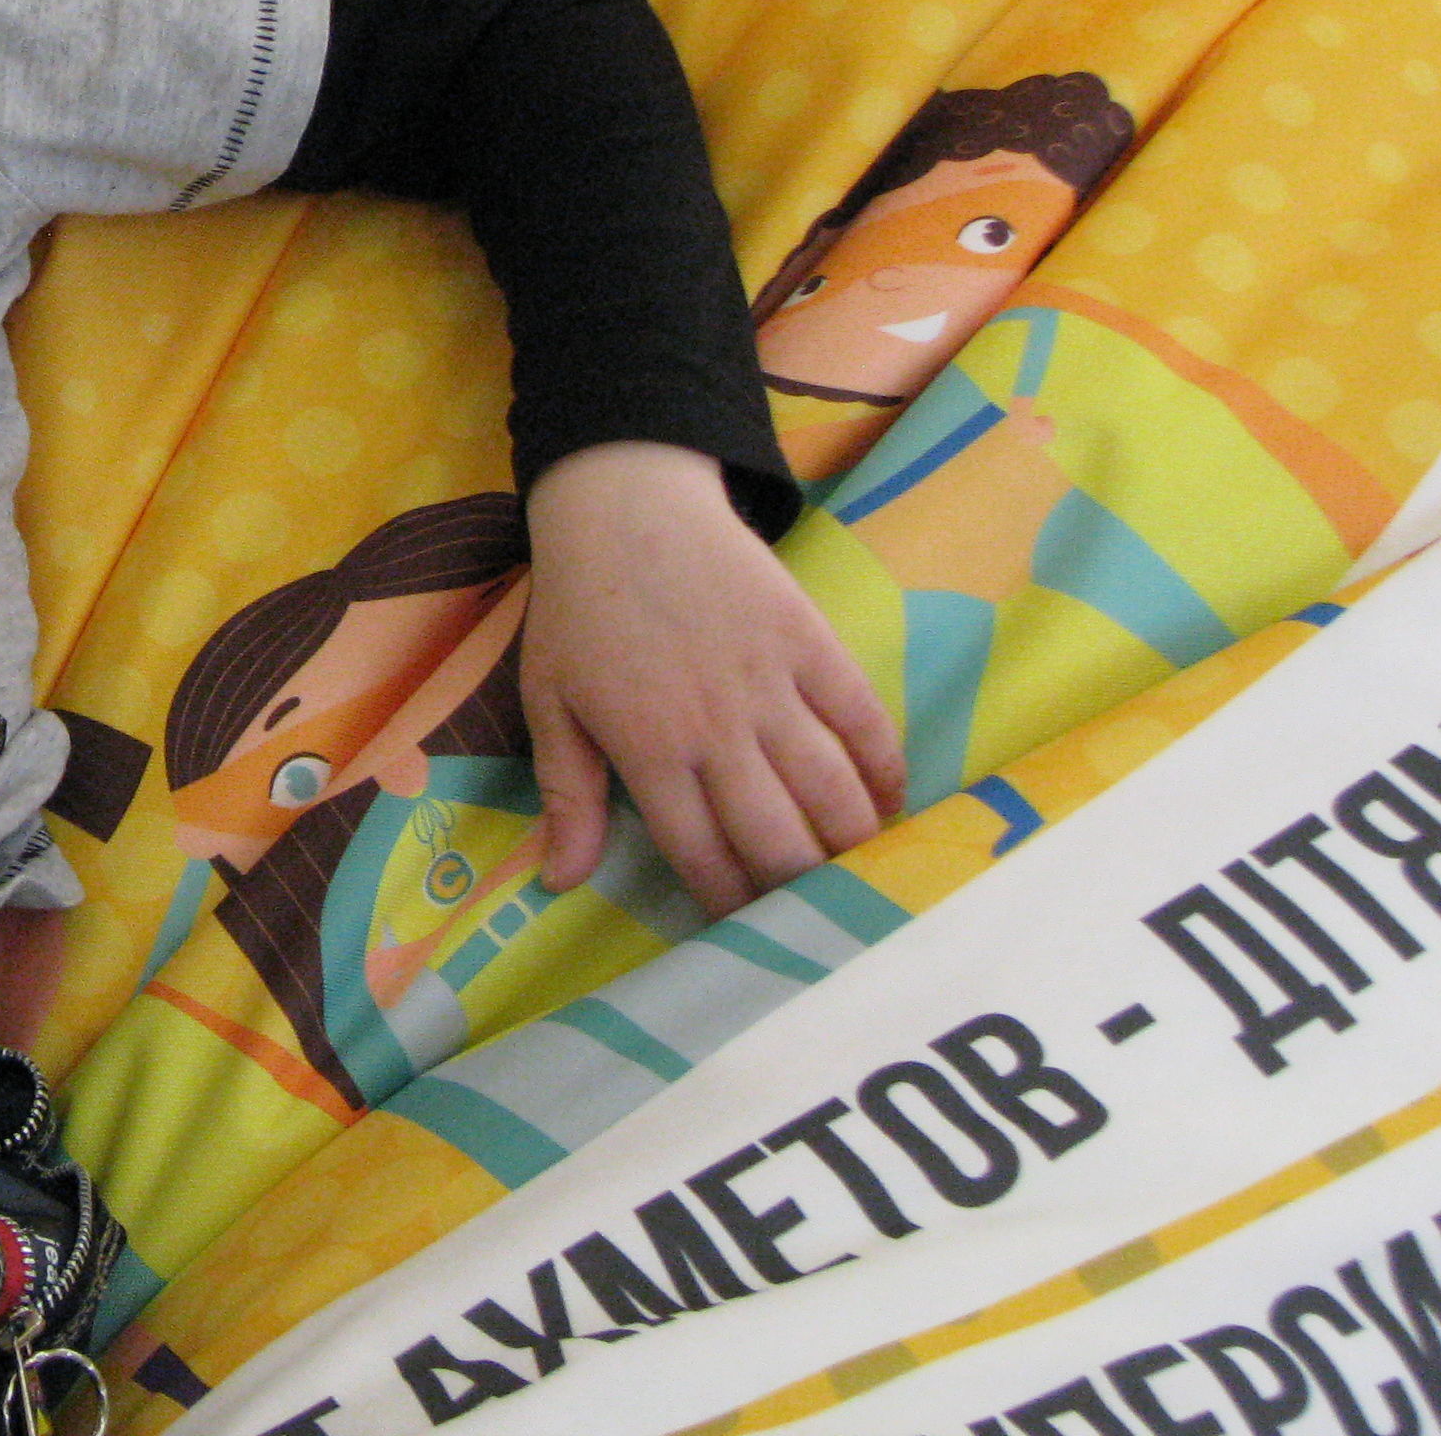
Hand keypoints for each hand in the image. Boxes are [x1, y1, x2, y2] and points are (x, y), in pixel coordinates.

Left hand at [519, 440, 903, 916]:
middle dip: (801, 892)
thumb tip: (560, 882)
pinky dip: (886, 767)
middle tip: (817, 918)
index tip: (750, 936)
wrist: (624, 505)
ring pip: (832, 789)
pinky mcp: (811, 641)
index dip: (732, 908)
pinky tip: (891, 802)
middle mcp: (717, 728)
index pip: (704, 857)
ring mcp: (771, 684)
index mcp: (649, 750)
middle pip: (779, 838)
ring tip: (862, 876)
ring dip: (854, 843)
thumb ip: (565, 794)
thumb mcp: (549, 701)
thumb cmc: (580, 608)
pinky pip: (865, 718)